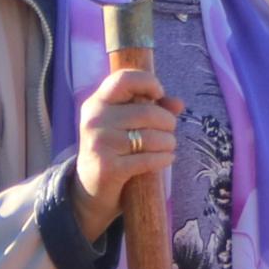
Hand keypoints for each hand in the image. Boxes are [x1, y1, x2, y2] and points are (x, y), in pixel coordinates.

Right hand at [69, 61, 180, 236]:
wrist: (89, 189)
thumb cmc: (112, 149)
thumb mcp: (124, 124)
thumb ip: (151, 108)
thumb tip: (179, 104)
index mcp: (96, 103)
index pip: (123, 79)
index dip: (147, 82)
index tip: (158, 94)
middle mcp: (95, 120)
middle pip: (147, 112)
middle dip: (167, 122)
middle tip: (170, 130)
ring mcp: (100, 144)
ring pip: (151, 137)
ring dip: (168, 142)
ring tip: (169, 146)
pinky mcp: (108, 168)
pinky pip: (148, 159)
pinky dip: (164, 158)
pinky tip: (167, 158)